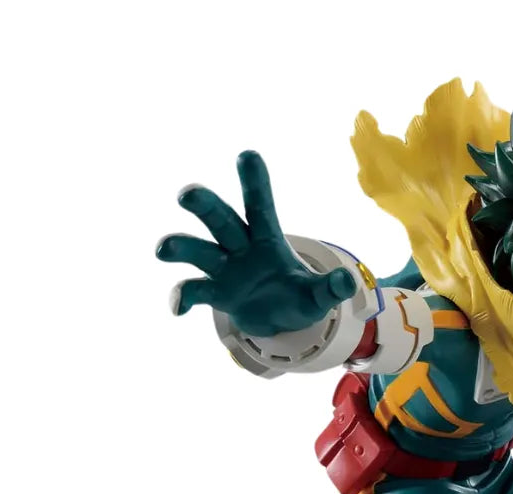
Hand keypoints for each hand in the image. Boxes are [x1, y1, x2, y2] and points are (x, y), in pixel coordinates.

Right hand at [156, 150, 355, 337]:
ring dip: (180, 247)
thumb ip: (331, 288)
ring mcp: (224, 269)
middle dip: (204, 205)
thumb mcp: (319, 296)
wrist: (281, 319)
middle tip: (187, 194)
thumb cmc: (299, 297)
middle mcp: (240, 247)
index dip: (255, 182)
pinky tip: (176, 309)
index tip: (248, 154)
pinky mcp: (215, 293)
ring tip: (163, 250)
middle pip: (220, 219)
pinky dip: (180, 297)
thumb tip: (349, 281)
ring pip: (198, 250)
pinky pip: (193, 290)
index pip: (260, 206)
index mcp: (267, 239)